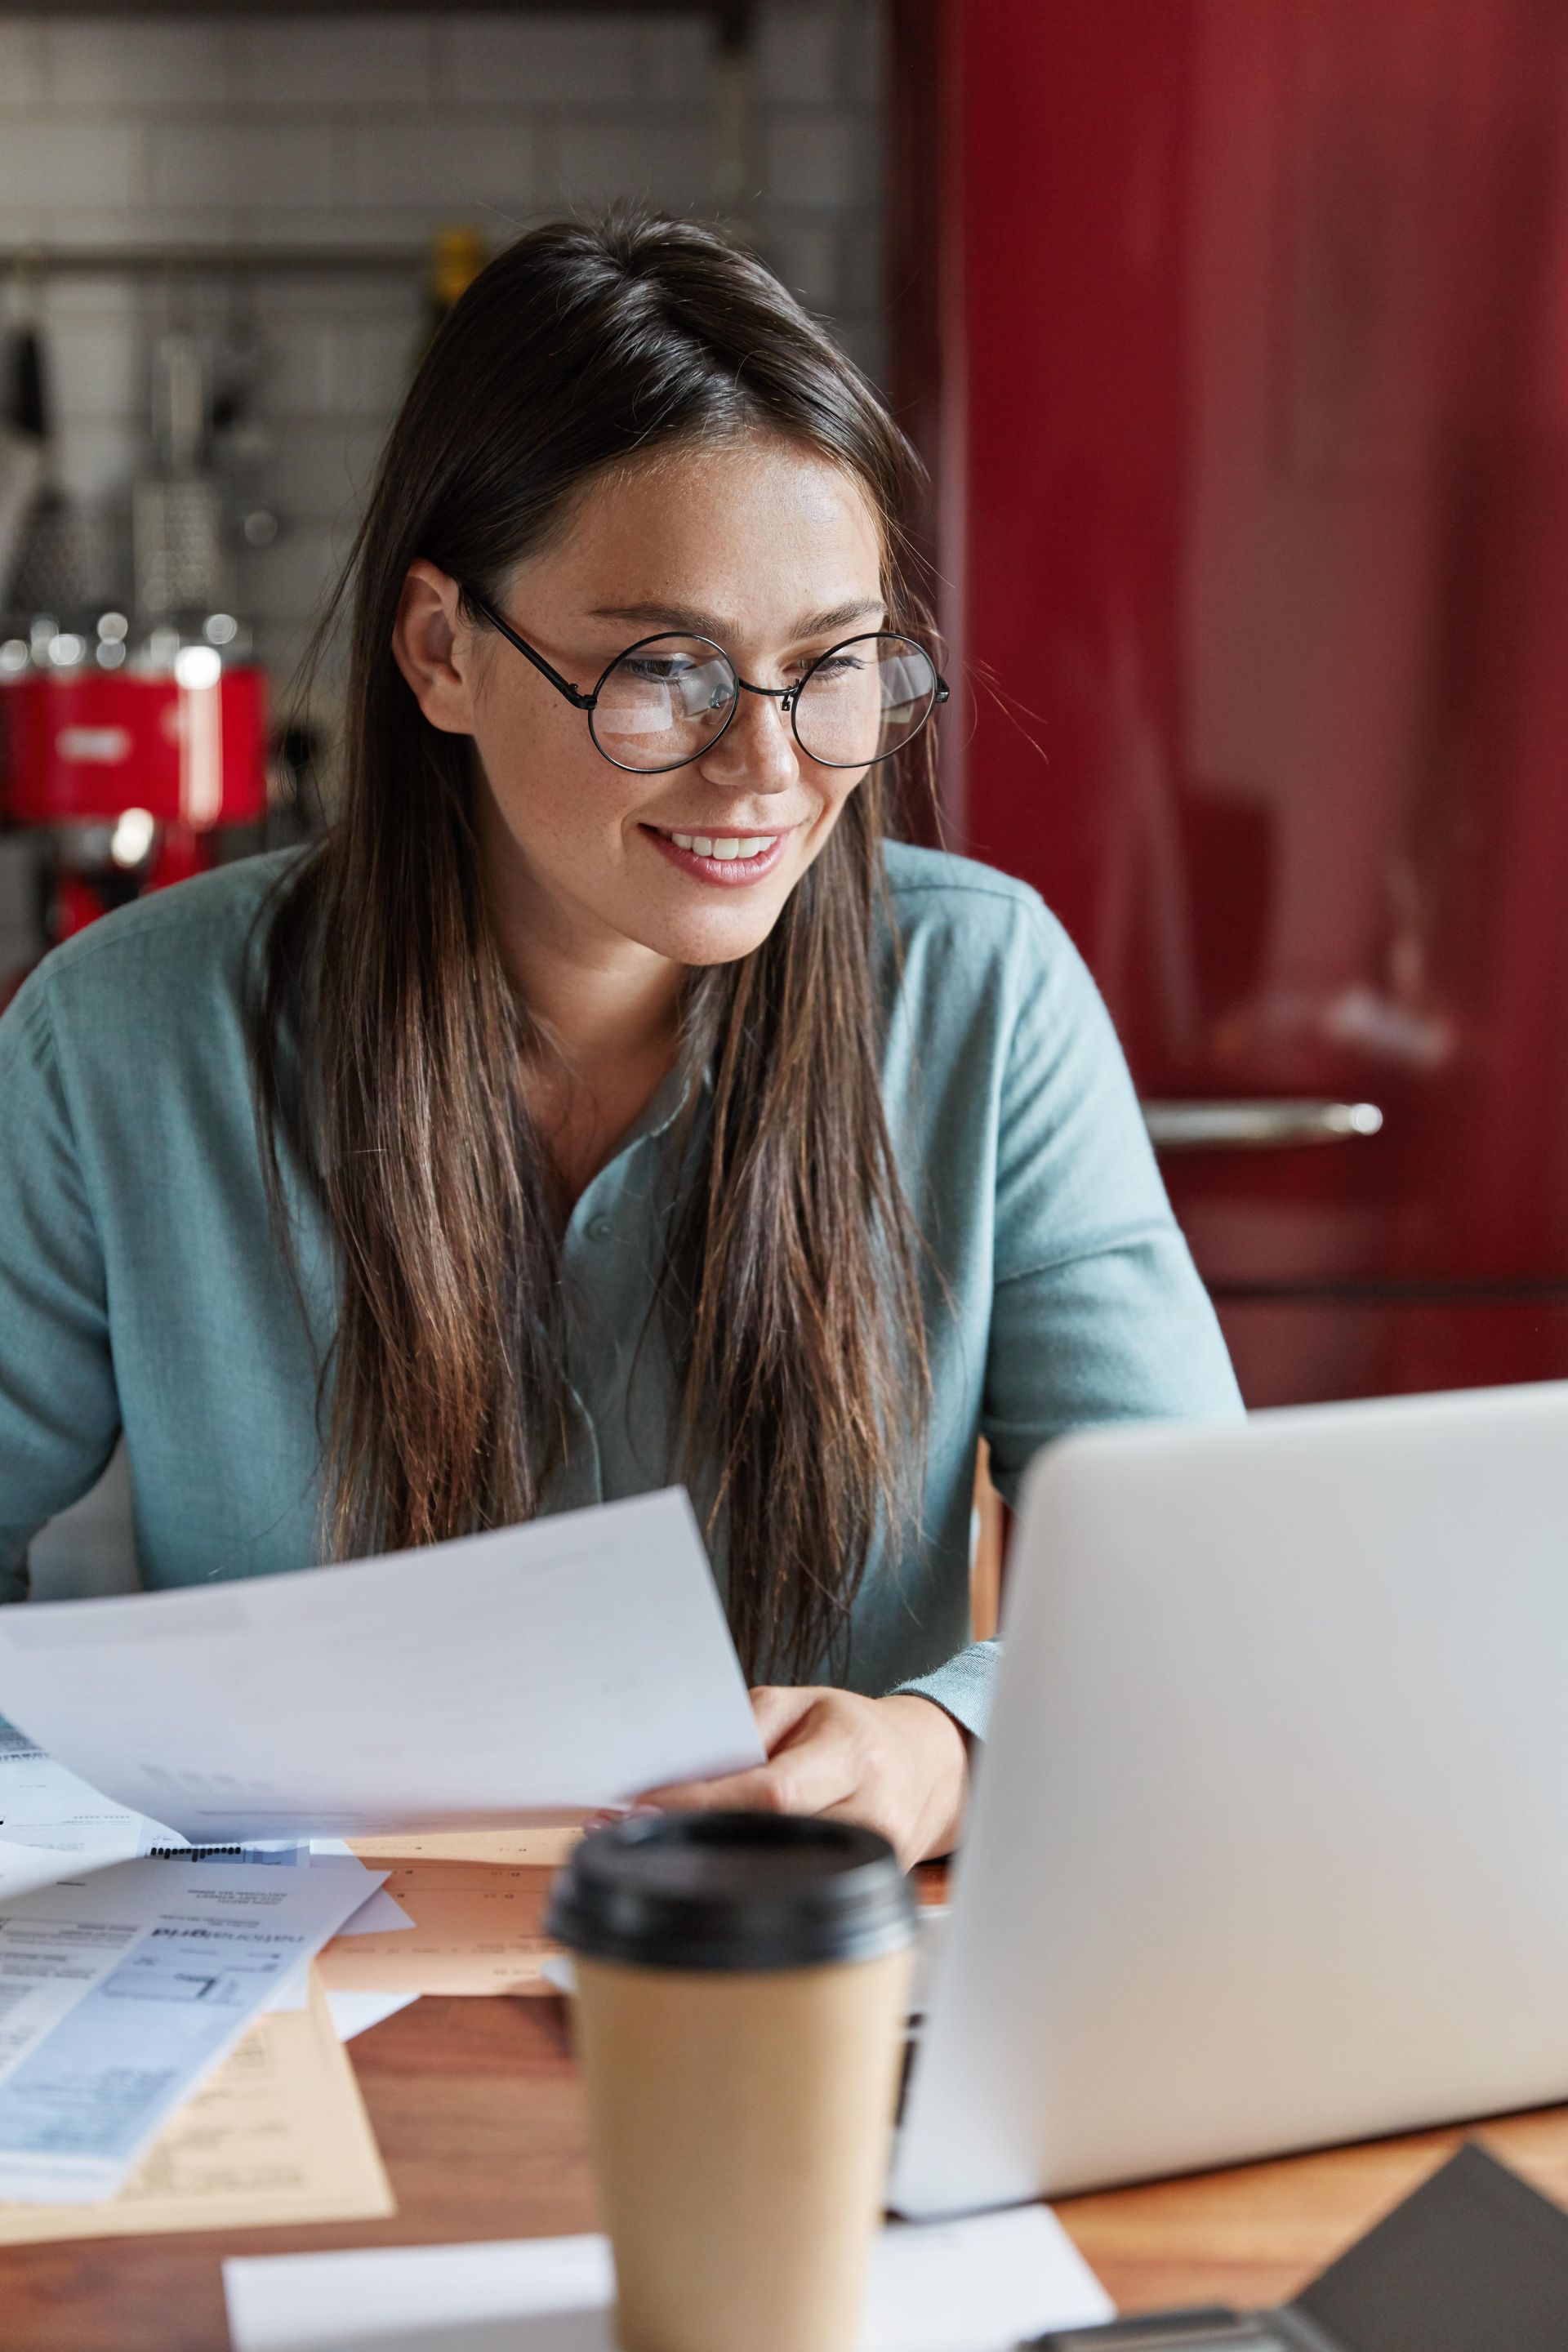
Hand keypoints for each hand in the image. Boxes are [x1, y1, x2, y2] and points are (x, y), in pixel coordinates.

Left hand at [640, 1687, 968, 1868]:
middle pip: (773, 1839)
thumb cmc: (851, 1728)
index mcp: (851, 1752)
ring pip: (781, 1873)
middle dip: (700, 1835)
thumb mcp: (800, 1703)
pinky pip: (798, 1887)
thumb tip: (681, 1768)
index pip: (770, 1791)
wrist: (925, 1763)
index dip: (703, 1804)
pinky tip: (721, 1863)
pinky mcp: (869, 1890)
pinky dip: (752, 1876)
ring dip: (718, 1861)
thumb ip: (745, 1729)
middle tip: (636, 1829)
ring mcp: (875, 1860)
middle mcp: (871, 1810)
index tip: (646, 1808)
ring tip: (668, 1845)